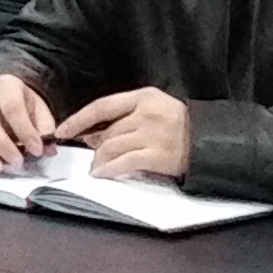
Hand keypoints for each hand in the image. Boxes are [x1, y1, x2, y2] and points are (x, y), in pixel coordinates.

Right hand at [0, 74, 55, 173]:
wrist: (6, 101)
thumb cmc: (25, 108)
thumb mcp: (40, 112)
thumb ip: (45, 129)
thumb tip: (48, 149)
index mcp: (6, 86)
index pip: (12, 107)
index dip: (24, 130)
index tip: (37, 150)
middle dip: (3, 146)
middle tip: (18, 163)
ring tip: (1, 168)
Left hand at [55, 87, 189, 179]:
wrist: (210, 140)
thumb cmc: (180, 125)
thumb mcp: (154, 109)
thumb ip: (125, 117)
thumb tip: (92, 134)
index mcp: (143, 97)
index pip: (102, 106)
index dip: (78, 119)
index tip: (62, 130)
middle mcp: (144, 114)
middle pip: (106, 131)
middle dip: (94, 145)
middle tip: (90, 154)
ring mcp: (150, 135)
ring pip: (110, 148)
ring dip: (98, 160)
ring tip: (96, 167)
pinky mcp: (155, 156)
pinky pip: (123, 163)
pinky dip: (108, 170)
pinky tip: (101, 174)